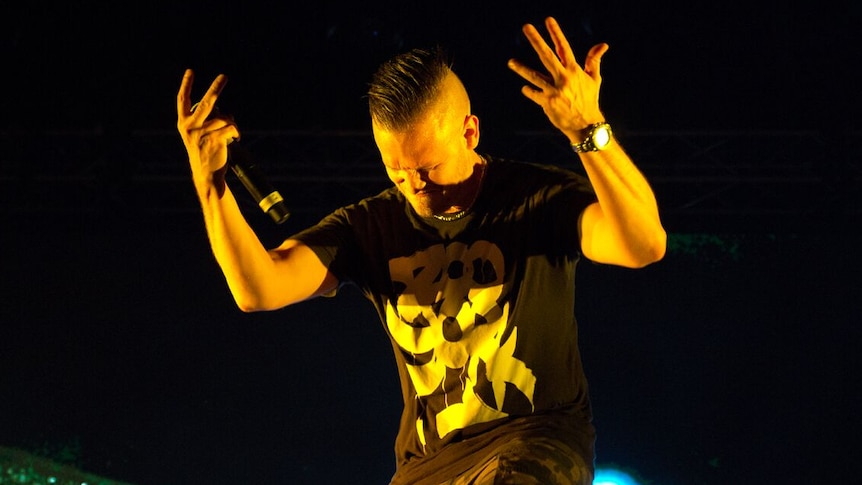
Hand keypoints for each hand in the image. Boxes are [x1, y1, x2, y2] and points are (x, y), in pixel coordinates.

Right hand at [176, 69, 239, 185]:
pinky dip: (237, 132)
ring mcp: (202, 133)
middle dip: (216, 88)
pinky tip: (236, 139)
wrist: (206, 174)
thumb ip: (205, 120)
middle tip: (224, 76)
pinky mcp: (215, 139)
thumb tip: (225, 112)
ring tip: (232, 133)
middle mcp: (190, 126)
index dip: (186, 85)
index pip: (182, 100)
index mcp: (183, 123)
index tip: (190, 71)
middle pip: (206, 102)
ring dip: (231, 124)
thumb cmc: (204, 152)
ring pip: (224, 117)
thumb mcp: (198, 134)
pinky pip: (231, 127)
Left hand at [507, 17, 607, 141]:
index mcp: (574, 70)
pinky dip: (529, 90)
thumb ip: (594, 60)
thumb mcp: (595, 79)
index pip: (564, 47)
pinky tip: (525, 88)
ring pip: (534, 76)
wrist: (586, 125)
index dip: (556, 33)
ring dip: (521, 68)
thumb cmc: (590, 100)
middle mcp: (563, 78)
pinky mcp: (547, 103)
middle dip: (536, 40)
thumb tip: (603, 45)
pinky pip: (534, 93)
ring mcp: (554, 90)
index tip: (548, 20)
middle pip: (547, 55)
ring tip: (511, 62)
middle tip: (526, 27)